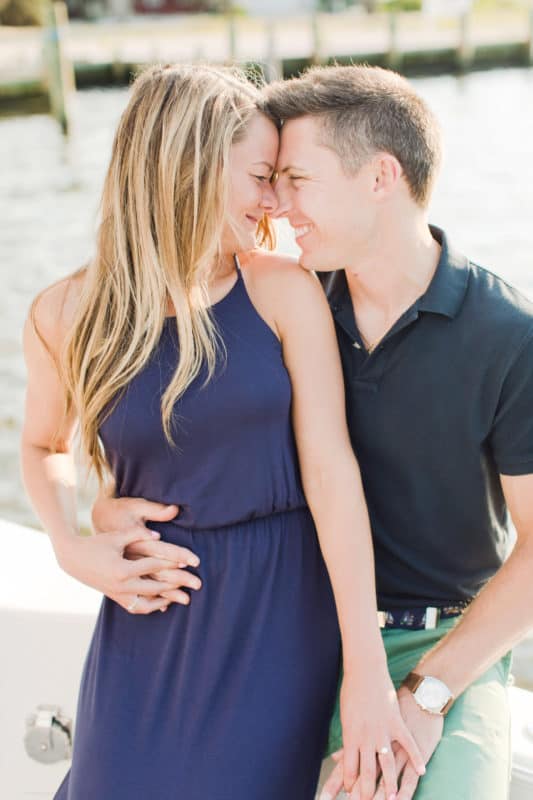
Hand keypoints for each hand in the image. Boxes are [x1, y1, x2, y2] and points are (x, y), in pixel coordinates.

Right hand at [91, 494, 201, 605]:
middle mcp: (120, 585)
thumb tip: (159, 536)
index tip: (191, 562)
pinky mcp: (114, 597)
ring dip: (166, 600)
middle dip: (178, 585)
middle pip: (155, 587)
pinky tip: (164, 604)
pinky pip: (135, 607)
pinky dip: (151, 607)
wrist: (72, 557)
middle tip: (197, 584)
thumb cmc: (96, 542)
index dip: (173, 563)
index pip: (154, 566)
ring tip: (183, 598)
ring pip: (146, 603)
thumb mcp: (117, 536)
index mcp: (122, 569)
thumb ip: (138, 534)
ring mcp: (117, 594)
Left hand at [320, 688, 442, 799]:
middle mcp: (366, 736)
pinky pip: (408, 743)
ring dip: (390, 783)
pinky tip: (423, 770)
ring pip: (387, 763)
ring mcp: (383, 730)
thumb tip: (335, 757)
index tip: (350, 796)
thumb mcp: (345, 718)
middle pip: (367, 771)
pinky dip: (416, 757)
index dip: (350, 784)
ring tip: (393, 799)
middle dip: (367, 791)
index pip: (349, 768)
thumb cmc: (352, 692)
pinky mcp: (397, 722)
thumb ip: (346, 740)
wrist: (365, 670)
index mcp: (350, 735)